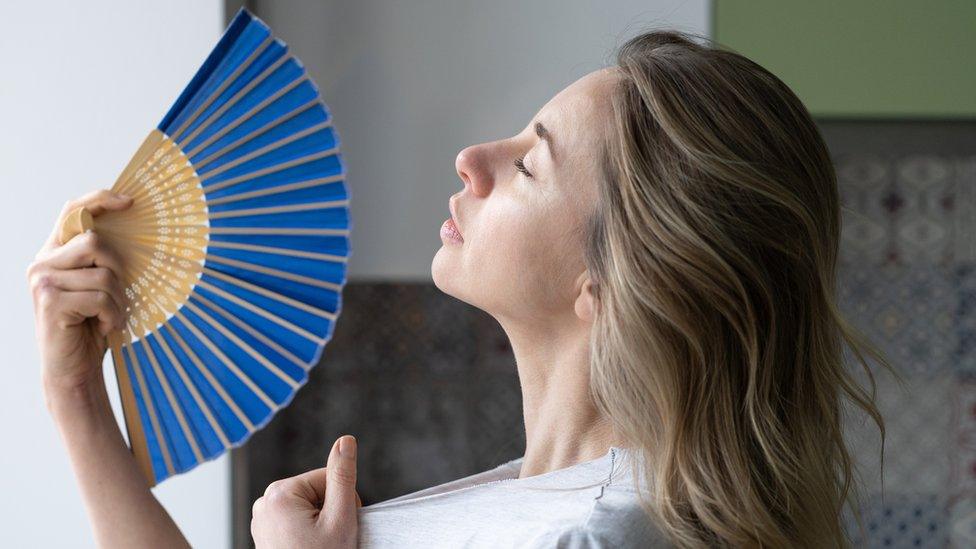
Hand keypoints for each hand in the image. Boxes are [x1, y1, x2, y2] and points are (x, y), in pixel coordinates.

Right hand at [27, 189, 132, 397]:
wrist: (74, 369)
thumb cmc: (90, 326)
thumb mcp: (99, 287)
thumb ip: (102, 261)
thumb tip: (135, 231)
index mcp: (54, 254)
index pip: (72, 211)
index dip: (100, 200)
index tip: (129, 202)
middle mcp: (42, 263)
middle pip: (96, 243)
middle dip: (119, 271)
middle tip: (119, 297)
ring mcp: (43, 281)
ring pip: (103, 273)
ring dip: (118, 300)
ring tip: (110, 317)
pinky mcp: (51, 302)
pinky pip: (100, 297)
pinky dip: (112, 314)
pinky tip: (104, 326)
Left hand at [251, 435, 361, 548]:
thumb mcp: (339, 518)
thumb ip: (343, 477)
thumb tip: (345, 441)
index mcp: (279, 493)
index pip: (328, 477)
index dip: (343, 500)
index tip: (337, 526)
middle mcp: (265, 502)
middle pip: (317, 490)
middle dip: (330, 511)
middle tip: (328, 539)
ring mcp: (263, 518)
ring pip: (309, 505)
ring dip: (320, 522)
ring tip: (318, 545)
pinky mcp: (266, 531)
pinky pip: (297, 519)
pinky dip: (308, 531)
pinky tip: (308, 547)